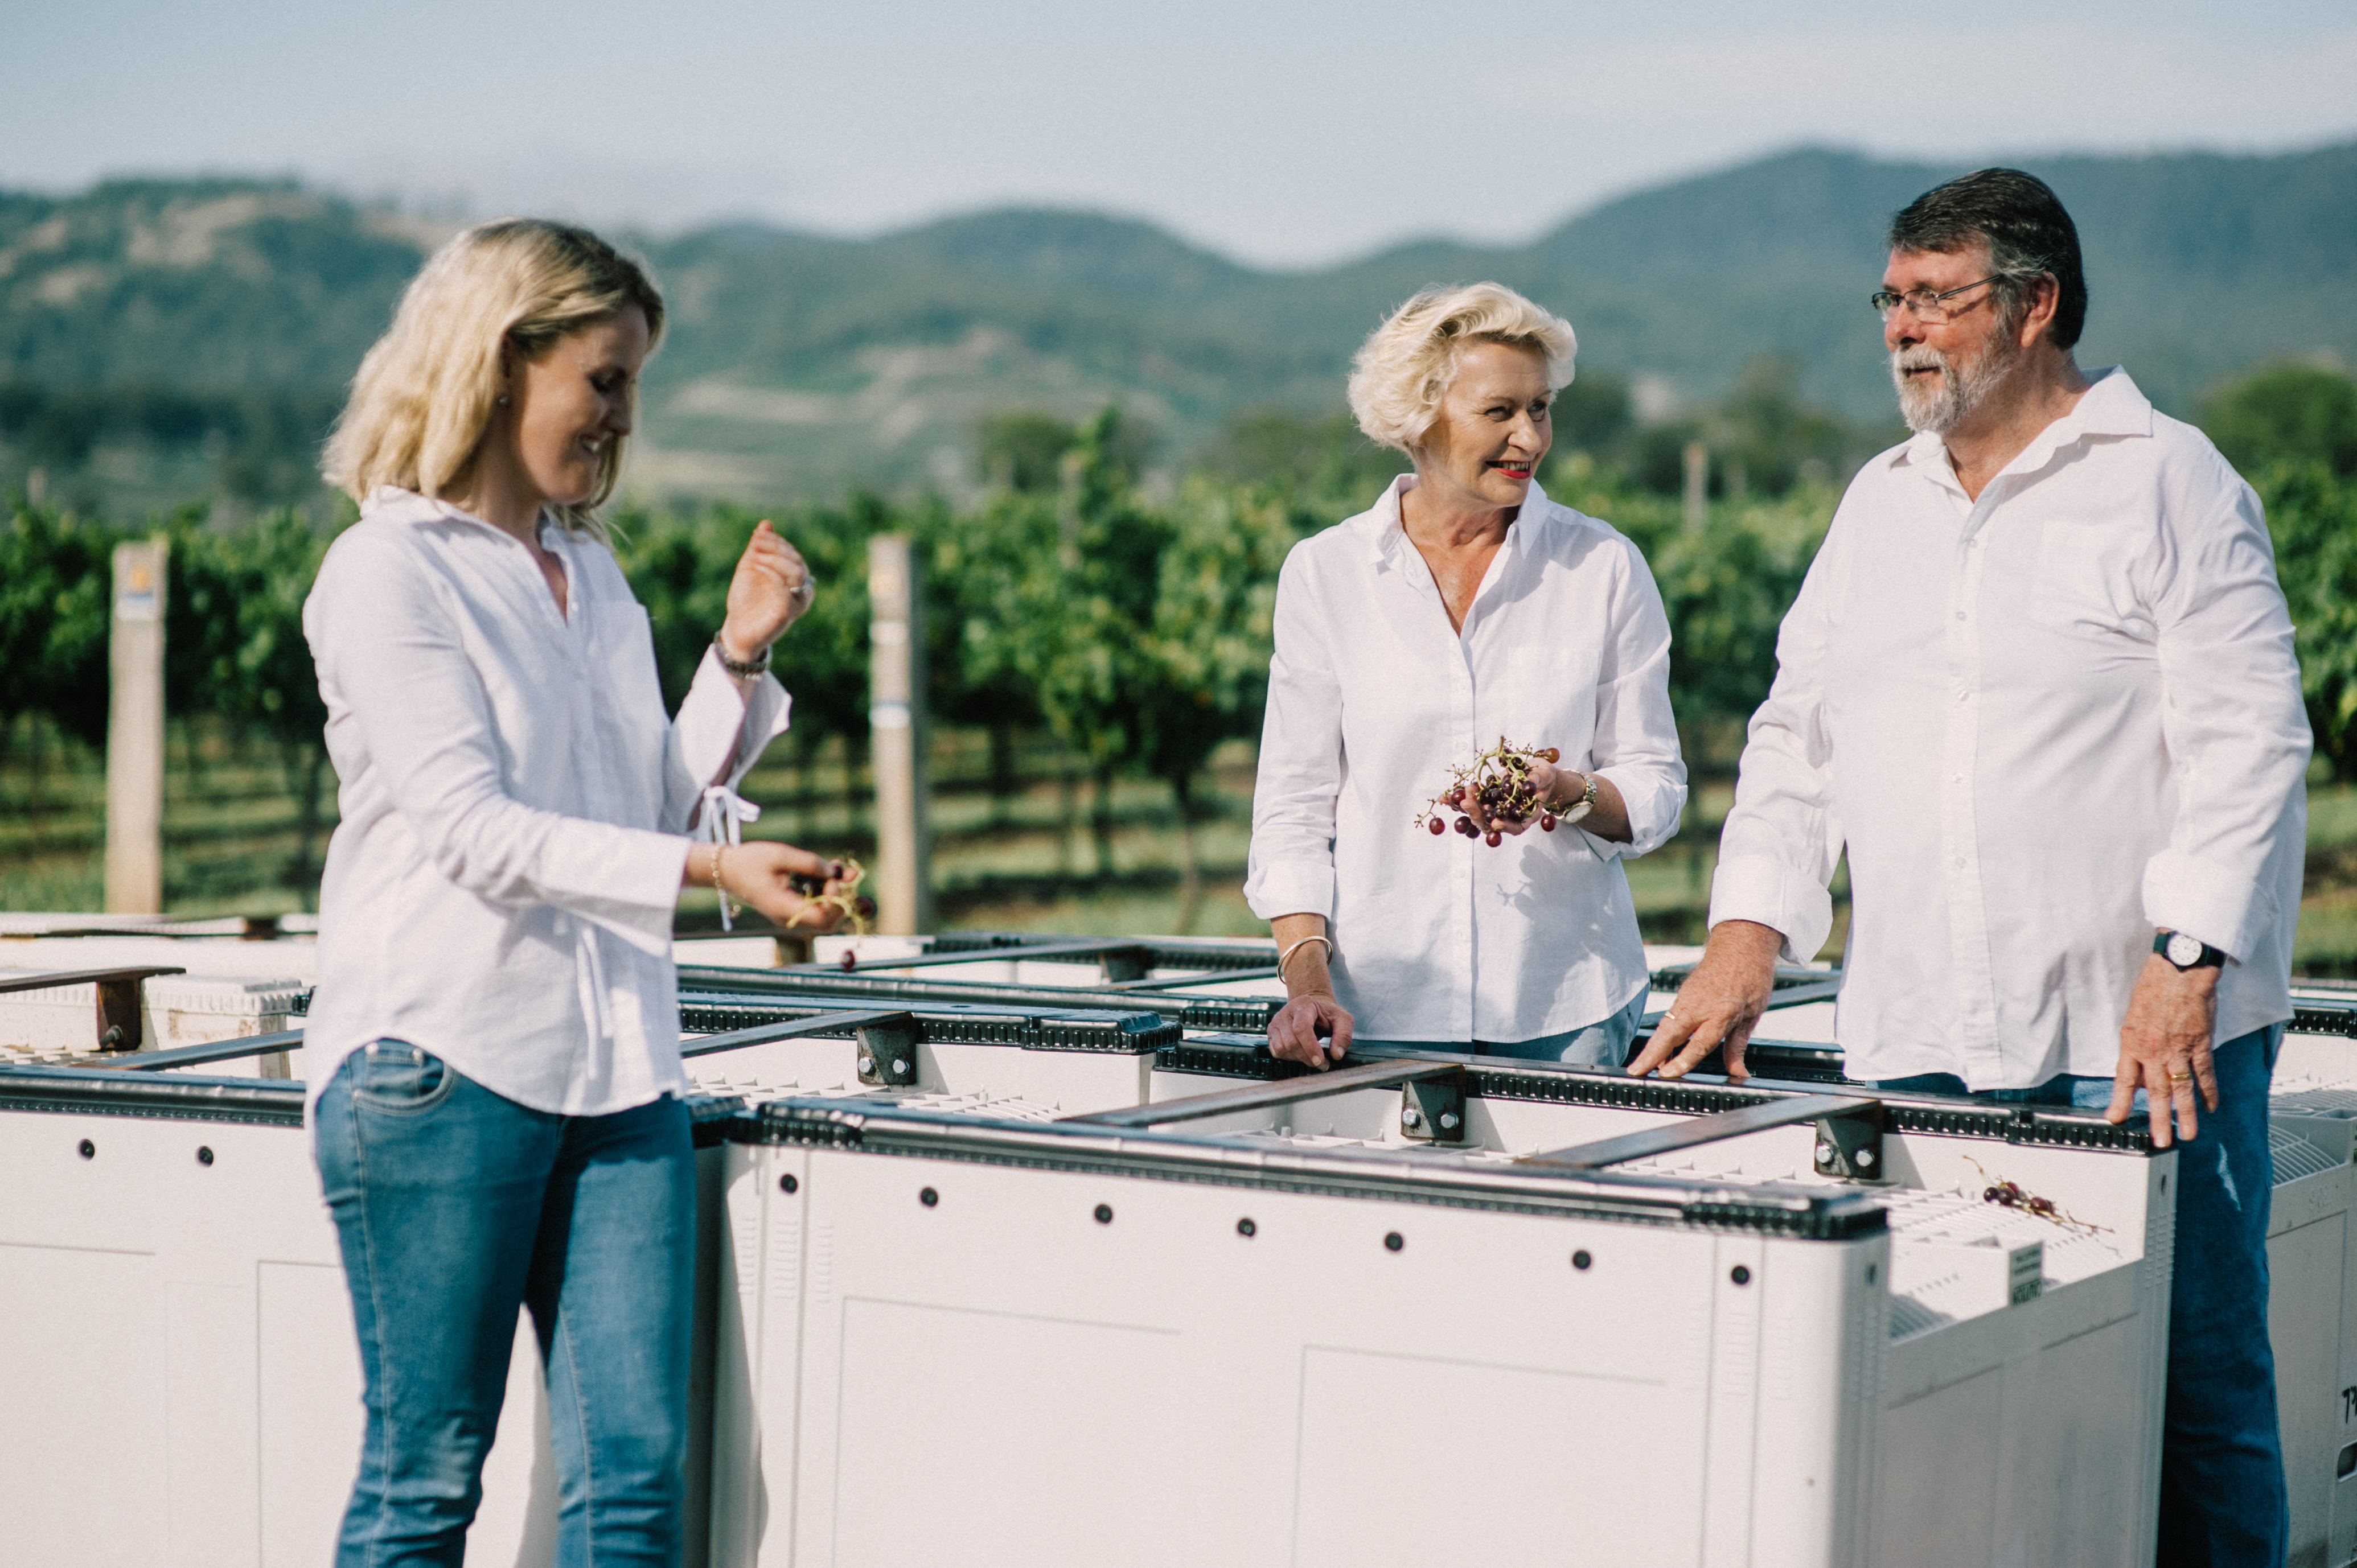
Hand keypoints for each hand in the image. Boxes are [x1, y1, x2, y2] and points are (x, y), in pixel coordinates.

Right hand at [692, 841, 848, 931]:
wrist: (727, 870)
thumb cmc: (750, 861)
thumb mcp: (780, 854)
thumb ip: (809, 863)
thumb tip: (834, 872)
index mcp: (783, 908)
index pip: (821, 918)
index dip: (835, 900)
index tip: (833, 877)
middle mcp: (788, 918)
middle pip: (827, 922)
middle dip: (842, 898)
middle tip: (847, 873)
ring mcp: (790, 916)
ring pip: (823, 914)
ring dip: (836, 892)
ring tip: (839, 868)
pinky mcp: (791, 908)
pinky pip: (814, 906)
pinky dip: (825, 890)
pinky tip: (827, 871)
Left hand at [717, 520, 812, 663]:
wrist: (737, 629)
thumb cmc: (746, 599)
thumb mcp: (751, 567)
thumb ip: (759, 548)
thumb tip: (766, 523)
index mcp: (795, 579)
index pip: (792, 554)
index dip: (776, 542)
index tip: (757, 536)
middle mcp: (801, 590)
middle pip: (797, 561)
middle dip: (776, 549)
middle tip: (756, 543)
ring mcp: (797, 602)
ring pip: (797, 574)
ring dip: (775, 559)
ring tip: (755, 556)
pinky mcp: (787, 613)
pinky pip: (785, 591)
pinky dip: (771, 575)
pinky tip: (756, 567)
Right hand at [1269, 992, 1353, 1070]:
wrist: (1313, 1008)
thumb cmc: (1328, 1014)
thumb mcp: (1343, 1019)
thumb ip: (1344, 1035)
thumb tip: (1336, 1055)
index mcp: (1303, 1004)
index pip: (1301, 1028)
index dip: (1310, 1047)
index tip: (1320, 1061)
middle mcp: (1286, 1012)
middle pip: (1291, 1042)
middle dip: (1307, 1057)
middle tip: (1323, 1064)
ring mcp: (1276, 1022)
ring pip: (1282, 1049)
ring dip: (1299, 1058)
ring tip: (1312, 1056)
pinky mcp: (1271, 1032)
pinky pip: (1276, 1052)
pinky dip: (1290, 1057)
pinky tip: (1301, 1053)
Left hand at [1461, 760, 1562, 837]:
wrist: (1534, 772)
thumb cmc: (1544, 776)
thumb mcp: (1545, 775)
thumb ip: (1539, 780)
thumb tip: (1529, 781)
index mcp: (1526, 815)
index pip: (1517, 827)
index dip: (1506, 827)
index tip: (1496, 823)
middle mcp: (1508, 815)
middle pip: (1491, 822)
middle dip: (1477, 814)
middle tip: (1466, 803)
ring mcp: (1495, 808)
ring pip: (1477, 814)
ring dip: (1464, 807)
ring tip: (1453, 797)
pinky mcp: (1484, 799)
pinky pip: (1469, 802)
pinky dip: (1456, 800)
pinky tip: (1443, 797)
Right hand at [1625, 919, 1782, 1081]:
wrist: (1742, 944)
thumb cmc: (1751, 976)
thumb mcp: (1752, 1015)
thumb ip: (1738, 1046)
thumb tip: (1739, 1072)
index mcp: (1722, 1012)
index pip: (1698, 1043)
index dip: (1682, 1060)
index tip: (1667, 1074)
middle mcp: (1700, 1006)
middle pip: (1670, 1034)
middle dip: (1651, 1054)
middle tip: (1636, 1071)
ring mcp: (1687, 998)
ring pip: (1665, 1027)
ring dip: (1652, 1047)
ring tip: (1641, 1066)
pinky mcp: (1682, 994)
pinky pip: (1669, 1019)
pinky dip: (1661, 1036)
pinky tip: (1659, 1050)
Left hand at [2107, 953, 2219, 1146]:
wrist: (2179, 970)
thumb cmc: (2153, 988)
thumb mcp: (2132, 1017)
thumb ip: (2134, 1045)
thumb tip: (2134, 1069)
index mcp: (2132, 1042)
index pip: (2123, 1079)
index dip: (2119, 1101)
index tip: (2115, 1119)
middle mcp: (2154, 1050)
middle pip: (2155, 1092)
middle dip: (2157, 1119)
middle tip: (2160, 1140)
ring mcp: (2179, 1049)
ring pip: (2181, 1089)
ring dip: (2185, 1114)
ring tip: (2187, 1134)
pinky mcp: (2201, 1044)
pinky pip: (2205, 1073)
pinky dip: (2208, 1092)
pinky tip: (2210, 1107)